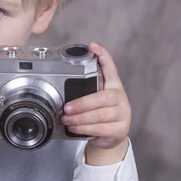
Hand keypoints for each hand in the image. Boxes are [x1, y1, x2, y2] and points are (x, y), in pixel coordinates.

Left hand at [61, 42, 131, 164]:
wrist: (111, 135)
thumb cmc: (99, 112)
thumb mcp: (94, 99)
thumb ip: (84, 90)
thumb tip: (58, 85)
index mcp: (113, 85)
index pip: (110, 67)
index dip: (103, 55)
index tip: (92, 45)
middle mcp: (119, 97)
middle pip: (101, 98)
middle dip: (81, 104)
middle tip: (66, 108)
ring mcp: (122, 113)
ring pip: (99, 115)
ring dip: (80, 118)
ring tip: (67, 119)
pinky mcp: (120, 129)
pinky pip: (100, 128)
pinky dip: (85, 128)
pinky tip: (75, 127)